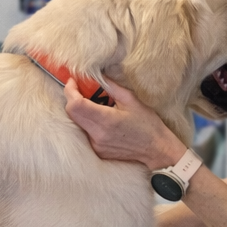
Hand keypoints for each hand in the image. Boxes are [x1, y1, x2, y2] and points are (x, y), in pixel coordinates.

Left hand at [64, 76, 184, 167]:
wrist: (156, 149)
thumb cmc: (147, 124)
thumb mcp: (132, 100)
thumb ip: (111, 86)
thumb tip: (96, 75)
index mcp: (106, 120)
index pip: (76, 105)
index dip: (70, 91)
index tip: (73, 82)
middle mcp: (98, 135)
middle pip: (72, 114)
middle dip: (72, 98)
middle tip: (81, 89)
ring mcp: (96, 145)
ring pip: (77, 123)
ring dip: (81, 110)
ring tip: (95, 104)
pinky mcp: (98, 151)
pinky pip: (85, 132)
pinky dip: (88, 122)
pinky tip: (101, 118)